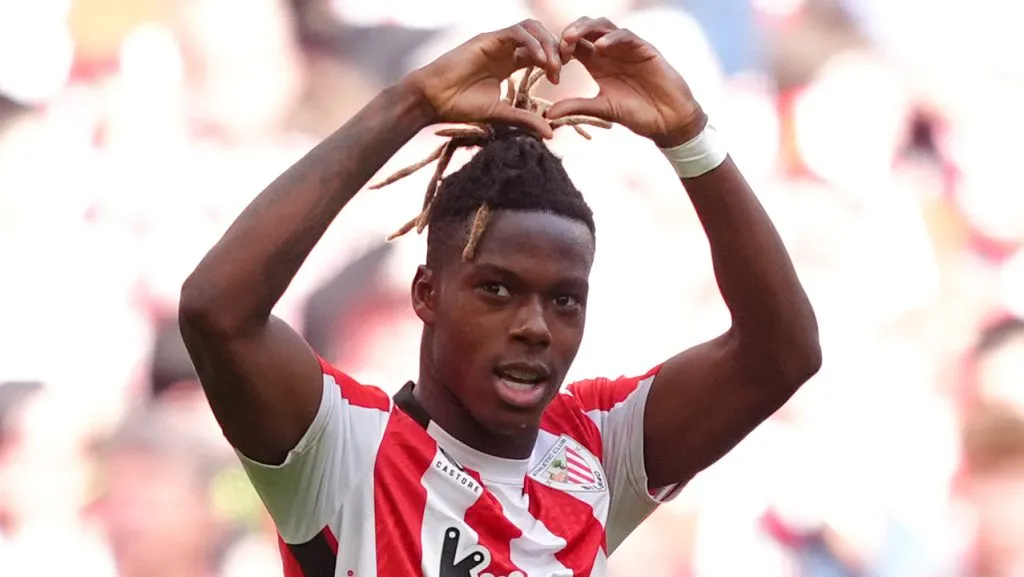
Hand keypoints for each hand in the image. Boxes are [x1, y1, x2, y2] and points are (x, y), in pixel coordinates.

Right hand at [403, 20, 561, 137]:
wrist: (433, 101)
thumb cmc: (460, 107)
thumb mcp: (500, 114)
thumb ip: (525, 119)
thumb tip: (551, 134)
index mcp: (508, 64)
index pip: (539, 53)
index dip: (553, 62)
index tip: (558, 81)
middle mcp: (504, 50)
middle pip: (540, 37)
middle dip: (554, 51)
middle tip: (558, 73)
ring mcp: (496, 42)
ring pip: (531, 29)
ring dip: (546, 44)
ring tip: (551, 66)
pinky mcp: (488, 39)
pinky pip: (517, 32)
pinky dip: (532, 43)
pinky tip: (538, 60)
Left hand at [546, 17, 705, 146]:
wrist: (668, 120)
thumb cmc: (637, 114)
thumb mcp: (601, 109)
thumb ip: (576, 107)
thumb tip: (547, 115)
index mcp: (596, 63)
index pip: (572, 46)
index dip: (557, 49)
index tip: (547, 63)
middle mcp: (609, 51)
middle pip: (584, 29)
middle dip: (567, 33)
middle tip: (556, 47)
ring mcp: (626, 48)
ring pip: (602, 25)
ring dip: (584, 29)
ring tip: (570, 40)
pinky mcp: (644, 49)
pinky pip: (625, 36)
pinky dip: (611, 38)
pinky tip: (600, 48)